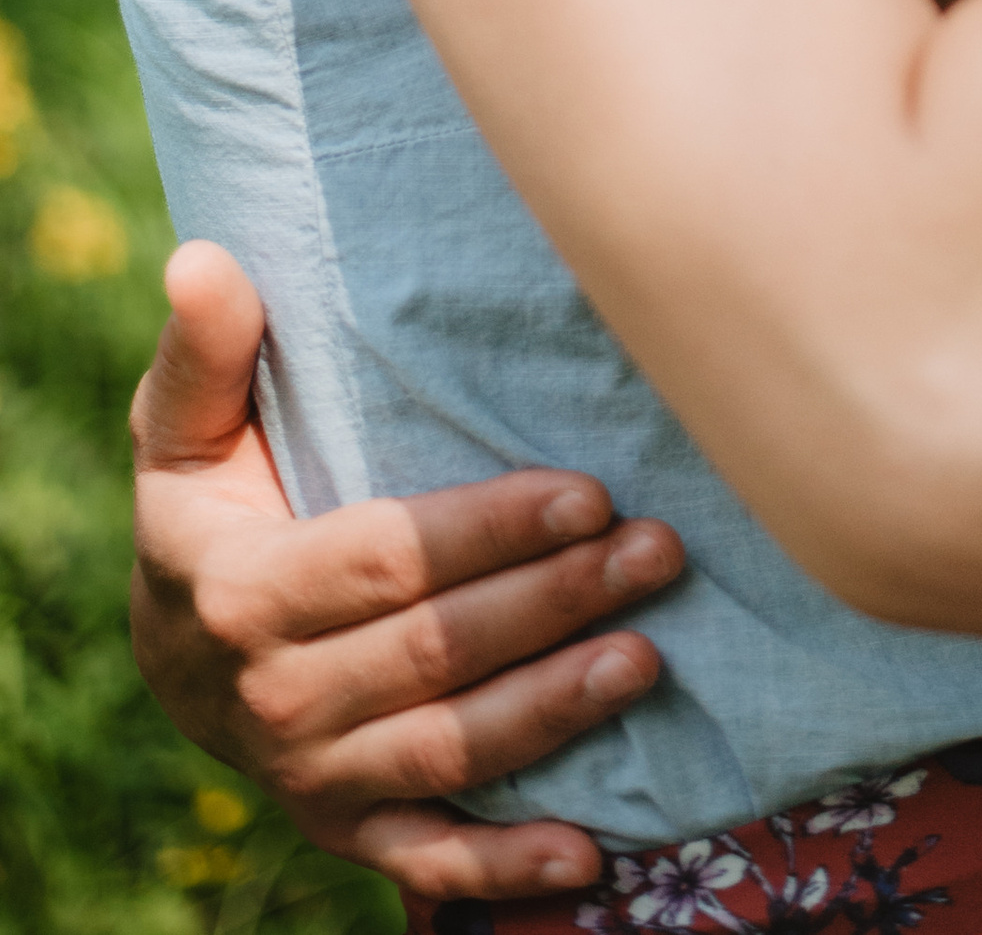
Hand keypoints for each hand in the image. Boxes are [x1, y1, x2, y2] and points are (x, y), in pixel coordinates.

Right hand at [131, 240, 683, 900]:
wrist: (175, 649)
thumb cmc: (207, 509)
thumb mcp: (186, 432)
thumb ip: (205, 354)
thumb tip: (201, 259)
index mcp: (242, 593)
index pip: (387, 561)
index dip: (491, 530)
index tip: (588, 491)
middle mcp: (275, 699)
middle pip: (437, 651)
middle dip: (556, 600)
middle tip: (660, 550)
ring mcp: (312, 775)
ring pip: (451, 748)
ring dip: (555, 710)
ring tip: (648, 656)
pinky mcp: (347, 827)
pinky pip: (427, 858)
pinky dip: (505, 867)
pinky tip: (591, 850)